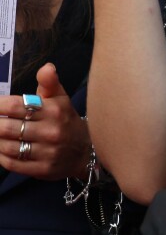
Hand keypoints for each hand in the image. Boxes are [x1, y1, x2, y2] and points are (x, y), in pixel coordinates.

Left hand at [0, 63, 91, 180]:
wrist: (85, 150)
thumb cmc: (66, 119)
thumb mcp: (61, 98)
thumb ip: (49, 82)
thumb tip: (46, 67)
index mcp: (54, 109)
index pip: (17, 106)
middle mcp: (50, 130)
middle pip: (8, 127)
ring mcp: (46, 152)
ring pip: (8, 146)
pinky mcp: (42, 169)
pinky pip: (12, 163)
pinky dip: (1, 156)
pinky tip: (0, 149)